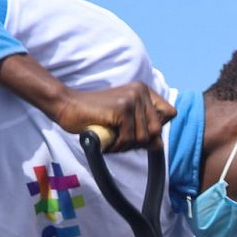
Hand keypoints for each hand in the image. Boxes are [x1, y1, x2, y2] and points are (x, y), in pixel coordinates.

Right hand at [0, 54, 174, 151]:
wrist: (67, 107)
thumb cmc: (94, 117)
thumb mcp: (124, 125)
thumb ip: (143, 132)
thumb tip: (159, 145)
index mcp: (144, 91)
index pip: (169, 114)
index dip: (154, 128)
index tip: (135, 129)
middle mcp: (141, 91)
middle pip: (157, 130)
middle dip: (138, 141)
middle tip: (119, 137)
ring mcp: (132, 98)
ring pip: (143, 138)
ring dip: (126, 145)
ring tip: (111, 136)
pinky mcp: (121, 108)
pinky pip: (129, 139)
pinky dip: (116, 146)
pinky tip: (106, 138)